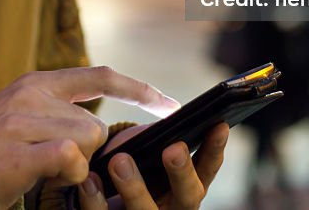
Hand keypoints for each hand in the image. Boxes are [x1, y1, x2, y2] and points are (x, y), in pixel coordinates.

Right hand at [0, 67, 179, 208]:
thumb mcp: (30, 115)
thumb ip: (65, 112)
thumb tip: (114, 129)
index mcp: (39, 82)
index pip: (100, 76)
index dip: (139, 89)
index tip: (169, 104)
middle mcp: (31, 95)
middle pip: (95, 126)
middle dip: (87, 153)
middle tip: (55, 161)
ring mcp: (21, 122)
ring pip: (85, 143)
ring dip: (74, 166)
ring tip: (43, 168)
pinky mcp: (16, 151)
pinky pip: (68, 158)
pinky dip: (67, 173)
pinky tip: (45, 175)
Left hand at [76, 122, 229, 208]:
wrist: (98, 200)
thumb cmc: (129, 166)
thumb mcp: (149, 153)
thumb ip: (161, 139)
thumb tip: (170, 108)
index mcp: (185, 188)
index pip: (207, 170)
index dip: (214, 150)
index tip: (219, 125)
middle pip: (187, 198)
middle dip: (181, 173)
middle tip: (172, 149)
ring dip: (134, 188)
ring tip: (120, 161)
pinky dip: (95, 200)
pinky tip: (89, 179)